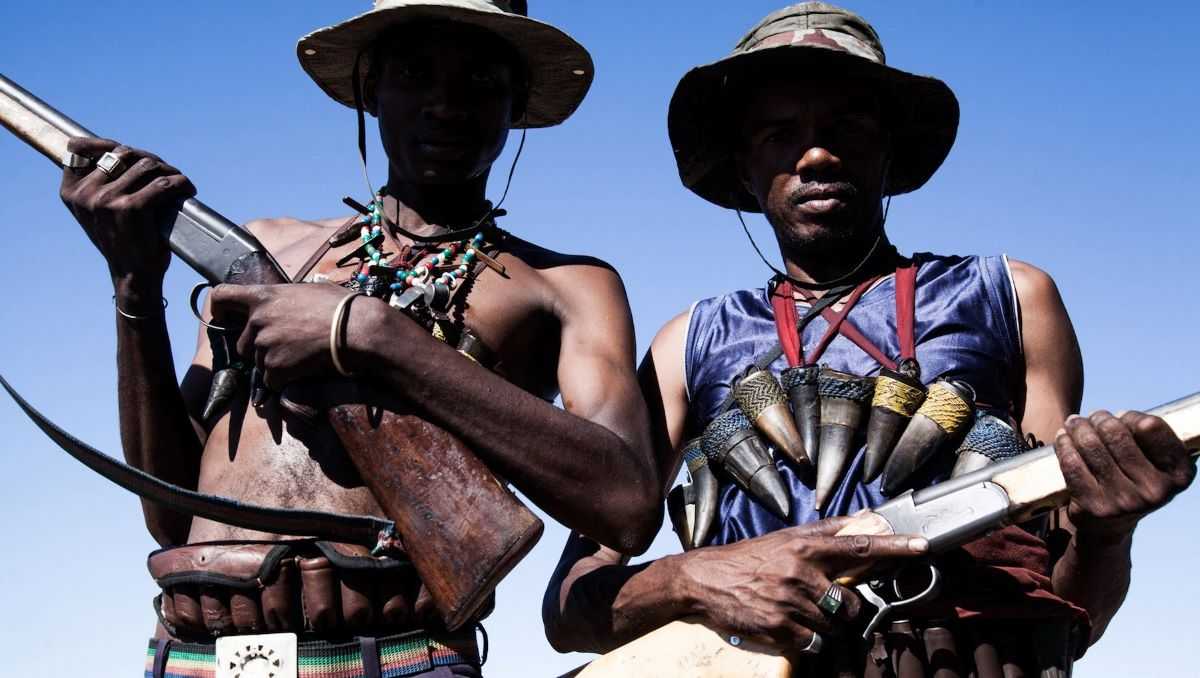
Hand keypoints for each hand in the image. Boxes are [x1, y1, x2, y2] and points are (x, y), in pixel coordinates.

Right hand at [59, 138, 194, 293]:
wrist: (134, 274)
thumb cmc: (122, 239)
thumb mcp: (97, 211)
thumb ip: (100, 182)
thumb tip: (122, 150)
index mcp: (71, 192)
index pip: (79, 148)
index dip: (105, 143)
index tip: (128, 153)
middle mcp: (85, 194)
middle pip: (124, 153)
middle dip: (149, 159)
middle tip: (166, 173)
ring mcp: (107, 200)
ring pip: (147, 165)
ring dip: (169, 171)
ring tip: (178, 182)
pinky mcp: (132, 208)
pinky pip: (163, 183)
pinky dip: (181, 184)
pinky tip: (187, 190)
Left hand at [209, 283, 383, 389]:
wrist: (356, 330)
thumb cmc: (340, 306)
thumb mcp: (308, 290)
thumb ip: (285, 298)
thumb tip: (287, 302)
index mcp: (263, 296)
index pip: (221, 296)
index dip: (219, 308)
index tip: (223, 317)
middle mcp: (257, 321)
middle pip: (244, 342)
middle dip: (260, 347)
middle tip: (287, 346)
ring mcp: (264, 346)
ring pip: (259, 363)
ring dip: (275, 364)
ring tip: (302, 356)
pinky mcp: (275, 368)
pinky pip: (272, 380)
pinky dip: (285, 379)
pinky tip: (305, 369)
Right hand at [676, 516, 927, 648]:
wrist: (701, 580)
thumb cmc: (746, 558)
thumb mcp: (784, 538)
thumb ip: (824, 531)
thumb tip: (862, 520)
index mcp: (805, 547)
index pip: (860, 546)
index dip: (895, 547)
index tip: (923, 547)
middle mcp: (801, 573)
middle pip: (852, 603)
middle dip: (845, 609)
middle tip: (825, 603)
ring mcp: (790, 603)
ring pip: (834, 627)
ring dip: (824, 626)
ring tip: (799, 613)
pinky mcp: (778, 629)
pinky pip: (813, 644)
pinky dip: (808, 641)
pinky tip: (790, 627)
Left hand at [1056, 410, 1194, 540]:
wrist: (1111, 525)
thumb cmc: (1132, 480)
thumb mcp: (1152, 461)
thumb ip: (1143, 437)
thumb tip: (1116, 416)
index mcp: (1178, 473)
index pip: (1151, 427)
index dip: (1132, 417)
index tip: (1121, 416)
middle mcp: (1156, 490)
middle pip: (1116, 434)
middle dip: (1100, 419)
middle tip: (1093, 417)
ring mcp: (1124, 501)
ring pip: (1091, 446)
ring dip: (1078, 427)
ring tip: (1074, 423)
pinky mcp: (1094, 507)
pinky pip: (1072, 464)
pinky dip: (1064, 445)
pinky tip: (1063, 438)